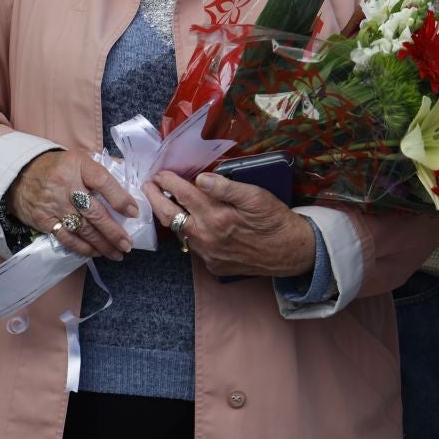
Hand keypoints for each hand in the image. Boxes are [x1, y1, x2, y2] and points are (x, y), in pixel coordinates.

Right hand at [8, 149, 139, 260]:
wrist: (19, 174)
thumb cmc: (57, 167)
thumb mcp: (79, 159)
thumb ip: (102, 170)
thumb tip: (129, 184)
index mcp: (78, 165)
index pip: (102, 181)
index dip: (119, 198)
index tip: (133, 212)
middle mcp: (66, 185)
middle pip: (94, 211)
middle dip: (113, 231)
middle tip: (127, 244)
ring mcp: (53, 204)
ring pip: (82, 229)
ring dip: (102, 244)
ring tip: (117, 253)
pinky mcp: (43, 220)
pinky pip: (66, 237)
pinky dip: (82, 248)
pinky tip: (95, 253)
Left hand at [144, 171, 314, 277]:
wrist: (290, 252)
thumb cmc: (274, 220)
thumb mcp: (255, 196)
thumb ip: (226, 187)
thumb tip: (201, 178)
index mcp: (216, 216)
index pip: (183, 194)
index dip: (168, 181)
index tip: (160, 173)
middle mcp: (207, 237)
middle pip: (169, 216)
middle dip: (155, 198)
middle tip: (148, 185)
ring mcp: (208, 254)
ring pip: (179, 233)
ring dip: (169, 216)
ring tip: (163, 201)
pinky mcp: (213, 265)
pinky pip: (193, 246)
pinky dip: (187, 232)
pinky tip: (189, 223)